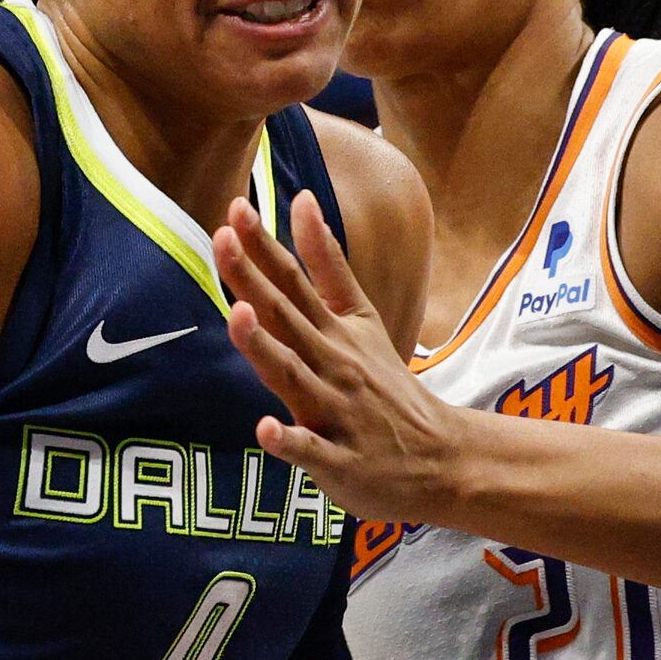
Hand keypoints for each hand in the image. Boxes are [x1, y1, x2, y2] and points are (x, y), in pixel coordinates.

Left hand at [214, 193, 460, 523]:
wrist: (440, 457)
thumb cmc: (386, 385)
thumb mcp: (361, 317)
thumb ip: (328, 262)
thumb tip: (302, 199)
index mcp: (334, 331)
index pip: (294, 281)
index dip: (263, 246)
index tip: (236, 207)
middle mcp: (332, 365)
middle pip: (286, 319)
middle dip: (252, 281)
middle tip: (221, 239)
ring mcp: (335, 412)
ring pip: (294, 378)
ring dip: (266, 349)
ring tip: (237, 317)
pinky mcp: (339, 460)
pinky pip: (311, 451)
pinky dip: (289, 441)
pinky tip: (265, 430)